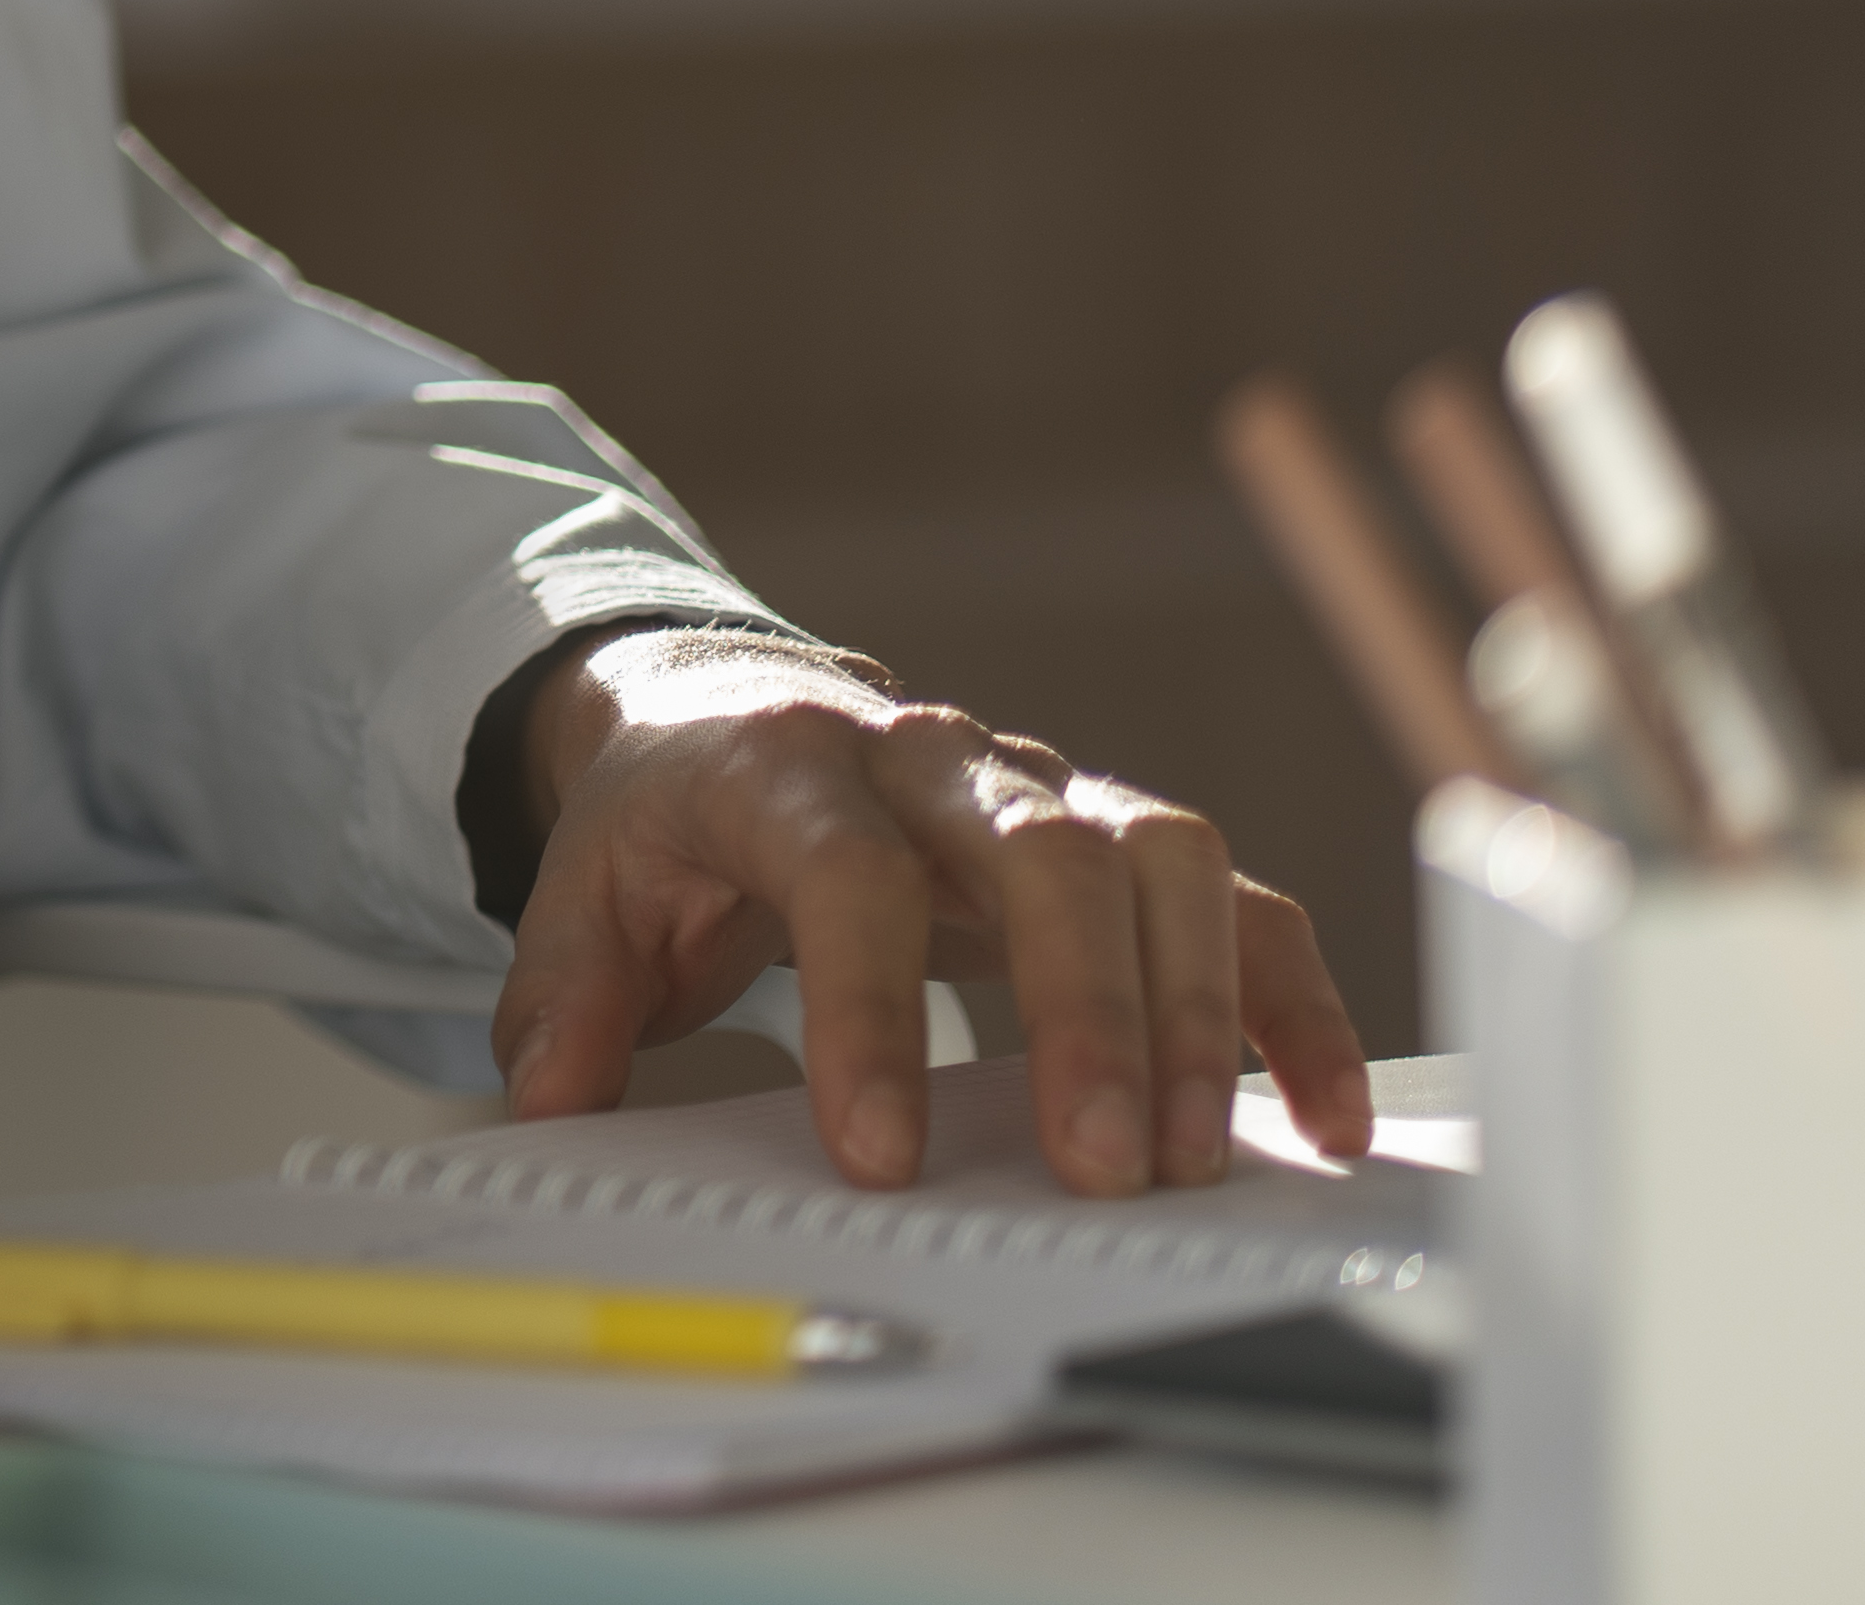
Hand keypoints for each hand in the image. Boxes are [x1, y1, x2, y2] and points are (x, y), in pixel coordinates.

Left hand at [493, 630, 1373, 1196]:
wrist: (730, 699)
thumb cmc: (677, 809)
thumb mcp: (590, 881)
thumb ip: (564, 991)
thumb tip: (550, 1097)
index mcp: (789, 768)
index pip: (847, 877)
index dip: (869, 1012)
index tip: (880, 1152)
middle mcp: (931, 759)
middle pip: (1040, 851)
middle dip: (1082, 1010)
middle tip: (1095, 1164)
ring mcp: (1039, 786)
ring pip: (1156, 855)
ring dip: (1192, 1008)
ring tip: (1186, 1155)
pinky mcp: (1113, 835)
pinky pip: (1230, 898)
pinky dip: (1286, 999)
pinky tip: (1314, 1112)